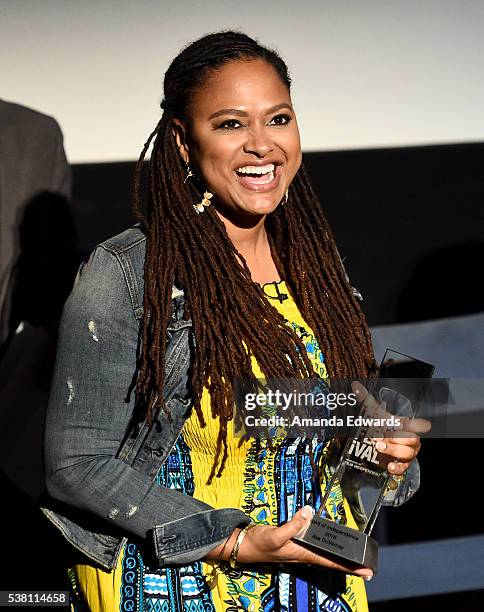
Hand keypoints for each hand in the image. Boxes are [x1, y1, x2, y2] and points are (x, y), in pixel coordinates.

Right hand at [206, 506, 373, 578]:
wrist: (245, 544)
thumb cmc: (260, 544)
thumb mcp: (277, 534)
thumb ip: (294, 524)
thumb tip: (309, 512)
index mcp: (304, 555)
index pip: (332, 563)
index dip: (350, 568)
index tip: (367, 572)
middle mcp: (305, 553)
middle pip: (332, 559)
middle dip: (349, 563)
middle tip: (367, 565)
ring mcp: (300, 547)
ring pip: (325, 552)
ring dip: (339, 554)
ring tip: (354, 554)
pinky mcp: (295, 540)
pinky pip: (315, 542)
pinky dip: (326, 542)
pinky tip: (329, 539)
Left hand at [351, 381, 430, 476]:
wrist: (376, 442)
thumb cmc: (379, 426)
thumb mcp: (372, 413)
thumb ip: (365, 399)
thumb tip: (355, 385)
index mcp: (407, 426)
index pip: (421, 425)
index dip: (420, 425)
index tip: (415, 424)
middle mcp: (411, 440)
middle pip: (413, 439)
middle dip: (397, 438)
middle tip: (381, 436)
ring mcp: (407, 453)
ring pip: (408, 453)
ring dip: (393, 449)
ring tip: (378, 446)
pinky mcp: (401, 465)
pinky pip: (403, 468)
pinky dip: (396, 468)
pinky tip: (388, 466)